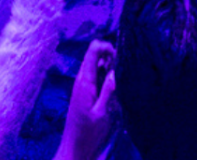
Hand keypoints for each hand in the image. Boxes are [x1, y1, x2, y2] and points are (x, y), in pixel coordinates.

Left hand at [58, 39, 116, 159]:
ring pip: (95, 64)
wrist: (74, 148)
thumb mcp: (103, 112)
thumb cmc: (88, 133)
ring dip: (108, 66)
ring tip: (120, 76)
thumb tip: (116, 69)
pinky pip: (95, 75)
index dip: (107, 46)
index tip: (120, 56)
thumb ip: (109, 89)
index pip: (93, 50)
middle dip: (109, 55)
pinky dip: (104, 75)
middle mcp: (82, 79)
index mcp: (85, 81)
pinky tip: (114, 85)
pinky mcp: (84, 92)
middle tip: (122, 68)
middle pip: (94, 54)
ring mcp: (82, 85)